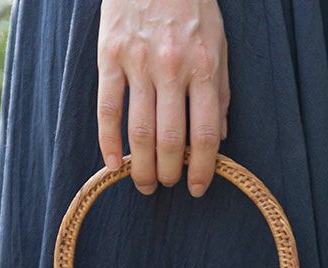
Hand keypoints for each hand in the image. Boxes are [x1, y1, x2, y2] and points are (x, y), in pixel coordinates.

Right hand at [97, 0, 229, 196]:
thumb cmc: (190, 6)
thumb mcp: (218, 44)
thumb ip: (220, 92)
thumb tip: (219, 137)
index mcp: (204, 67)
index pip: (205, 133)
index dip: (202, 168)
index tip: (197, 188)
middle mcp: (173, 69)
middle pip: (171, 139)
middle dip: (169, 172)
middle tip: (167, 185)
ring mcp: (139, 63)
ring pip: (140, 132)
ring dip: (142, 167)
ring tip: (144, 183)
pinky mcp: (110, 57)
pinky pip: (107, 109)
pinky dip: (108, 142)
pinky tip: (114, 164)